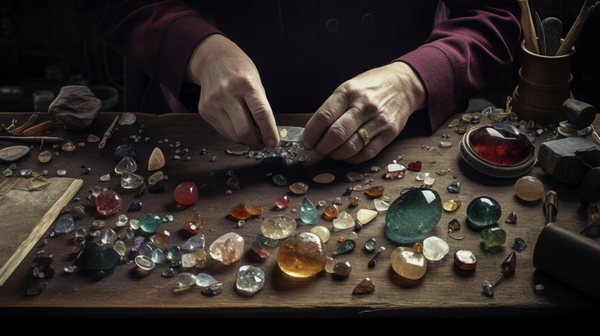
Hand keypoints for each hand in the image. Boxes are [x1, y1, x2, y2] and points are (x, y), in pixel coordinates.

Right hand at [187, 34, 278, 148]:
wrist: (212, 60)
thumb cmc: (239, 72)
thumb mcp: (256, 83)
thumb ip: (261, 108)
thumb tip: (267, 134)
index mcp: (246, 84)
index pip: (260, 113)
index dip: (269, 131)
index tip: (273, 143)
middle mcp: (227, 93)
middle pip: (243, 130)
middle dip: (256, 142)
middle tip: (262, 143)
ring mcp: (213, 103)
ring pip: (233, 135)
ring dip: (245, 140)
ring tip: (251, 135)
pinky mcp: (204, 111)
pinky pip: (223, 132)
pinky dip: (233, 134)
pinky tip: (237, 126)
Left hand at [302, 62, 426, 163]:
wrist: (404, 84)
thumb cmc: (370, 87)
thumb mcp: (348, 88)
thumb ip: (332, 108)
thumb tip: (313, 132)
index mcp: (348, 92)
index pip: (324, 116)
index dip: (311, 133)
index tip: (307, 142)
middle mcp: (364, 106)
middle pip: (336, 134)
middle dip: (322, 147)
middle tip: (318, 149)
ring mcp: (379, 120)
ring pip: (351, 147)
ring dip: (336, 155)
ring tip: (331, 152)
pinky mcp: (389, 133)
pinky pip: (366, 153)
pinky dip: (352, 158)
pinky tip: (347, 155)